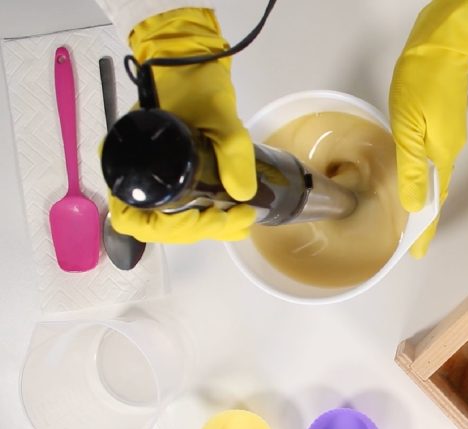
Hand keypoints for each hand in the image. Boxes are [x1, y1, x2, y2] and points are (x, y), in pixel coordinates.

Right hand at [109, 8, 255, 242]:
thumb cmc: (193, 84)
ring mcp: (147, 176)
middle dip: (199, 230)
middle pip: (156, 226)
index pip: (138, 218)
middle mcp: (130, 174)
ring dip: (202, 228)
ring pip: (166, 221)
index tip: (217, 216)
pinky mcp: (165, 175)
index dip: (177, 228)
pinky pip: (176, 207)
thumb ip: (232, 152)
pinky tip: (228, 217)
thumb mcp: (218, 116)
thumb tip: (243, 195)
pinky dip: (201, 217)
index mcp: (127, 161)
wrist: (190, 62)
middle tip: (240, 221)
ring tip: (240, 222)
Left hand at [389, 0, 467, 257]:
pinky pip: (434, 159)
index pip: (433, 203)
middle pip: (437, 192)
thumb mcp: (409, 127)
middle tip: (412, 241)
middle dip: (425, 218)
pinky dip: (424, 175)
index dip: (425, 229)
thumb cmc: (422, 81)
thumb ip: (411, 168)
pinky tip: (413, 177)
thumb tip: (413, 204)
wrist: (443, 44)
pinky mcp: (445, 122)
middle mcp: (450, 149)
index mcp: (442, 155)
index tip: (418, 252)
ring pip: (435, 175)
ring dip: (424, 197)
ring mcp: (450, 135)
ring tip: (410, 217)